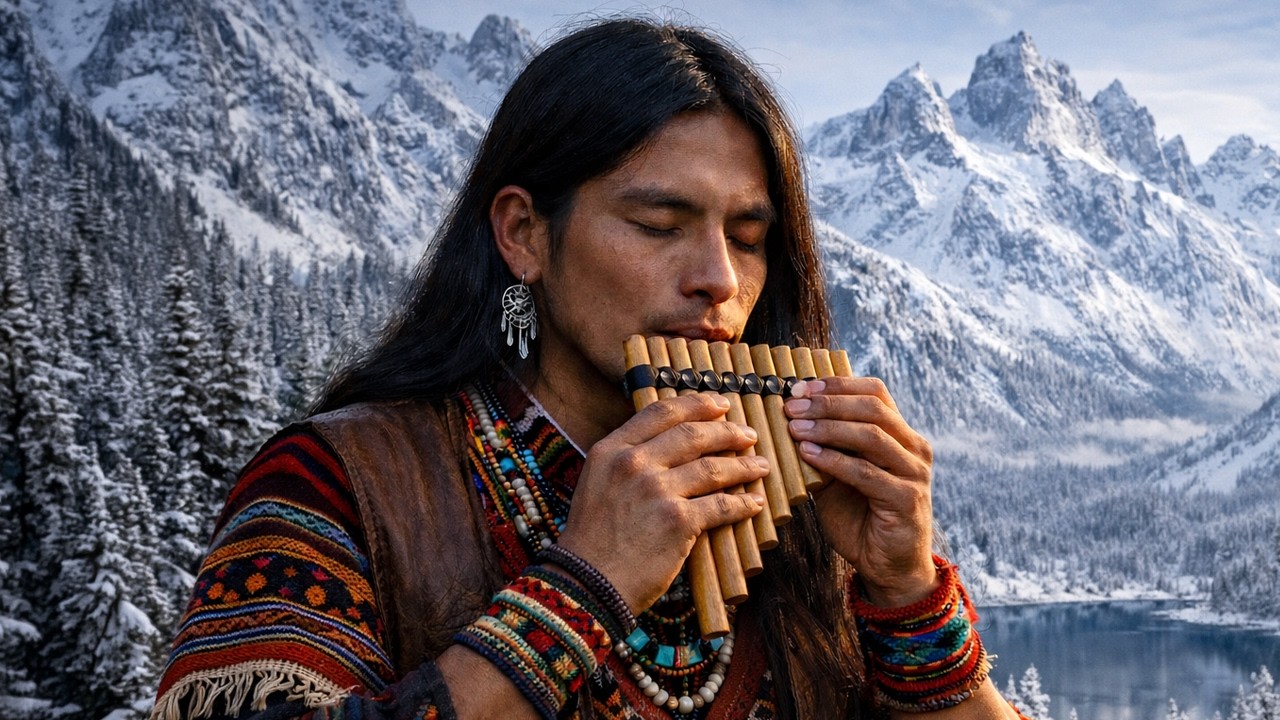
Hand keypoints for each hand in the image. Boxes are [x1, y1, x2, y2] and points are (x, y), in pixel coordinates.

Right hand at [555, 393, 766, 612]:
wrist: (586, 583)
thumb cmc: (592, 539)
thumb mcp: (597, 484)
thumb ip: (627, 461)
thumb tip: (666, 447)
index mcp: (612, 450)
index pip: (660, 413)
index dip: (696, 404)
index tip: (721, 405)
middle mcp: (633, 464)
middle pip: (692, 435)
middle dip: (727, 432)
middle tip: (747, 435)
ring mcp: (657, 491)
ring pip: (712, 468)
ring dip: (743, 466)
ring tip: (761, 466)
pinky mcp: (677, 521)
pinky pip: (721, 506)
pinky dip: (742, 504)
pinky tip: (754, 503)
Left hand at [784, 377, 936, 606]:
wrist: (887, 567)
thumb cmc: (859, 518)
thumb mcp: (836, 477)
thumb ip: (823, 449)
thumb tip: (790, 418)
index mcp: (901, 435)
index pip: (875, 393)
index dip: (838, 385)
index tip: (801, 388)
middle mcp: (914, 448)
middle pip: (873, 408)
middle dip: (828, 403)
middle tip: (792, 407)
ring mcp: (914, 473)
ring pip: (871, 436)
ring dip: (829, 428)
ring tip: (796, 428)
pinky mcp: (907, 500)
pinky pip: (867, 473)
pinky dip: (835, 461)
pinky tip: (809, 454)